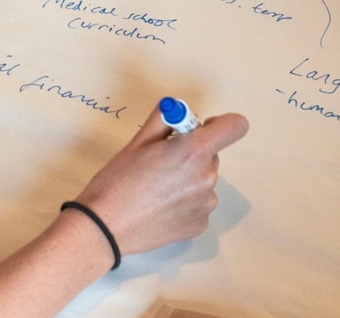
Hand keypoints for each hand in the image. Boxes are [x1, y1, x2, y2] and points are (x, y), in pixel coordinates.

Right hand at [68, 106, 248, 257]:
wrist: (104, 229)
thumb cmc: (118, 181)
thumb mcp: (138, 141)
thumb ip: (165, 119)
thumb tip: (178, 110)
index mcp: (194, 151)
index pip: (235, 127)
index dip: (221, 124)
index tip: (200, 130)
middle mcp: (207, 177)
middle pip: (212, 156)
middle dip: (192, 154)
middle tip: (161, 164)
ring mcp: (206, 204)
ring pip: (204, 181)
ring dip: (188, 180)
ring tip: (156, 190)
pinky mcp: (200, 225)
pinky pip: (199, 204)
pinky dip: (185, 202)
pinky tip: (159, 208)